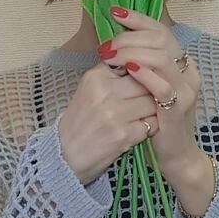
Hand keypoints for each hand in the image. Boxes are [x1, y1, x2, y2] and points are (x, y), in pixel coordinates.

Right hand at [56, 61, 163, 184]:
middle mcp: (106, 92)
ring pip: (152, 103)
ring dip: (152, 110)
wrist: (65, 154)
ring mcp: (116, 114)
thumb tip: (140, 63)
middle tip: (145, 101)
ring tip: (142, 116)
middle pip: (146, 83)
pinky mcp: (124, 135)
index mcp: (96, 76)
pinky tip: (140, 129)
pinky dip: (150, 127)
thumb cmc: (79, 121)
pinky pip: (152, 124)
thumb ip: (111, 75)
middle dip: (150, 92)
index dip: (142, 74)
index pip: (133, 64)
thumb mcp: (88, 89)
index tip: (140, 83)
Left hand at [100, 7, 201, 176]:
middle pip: (161, 39)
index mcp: (182, 63)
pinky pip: (163, 86)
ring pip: (162, 58)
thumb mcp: (149, 87)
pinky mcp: (178, 109)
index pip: (161, 30)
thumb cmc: (158, 119)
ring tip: (110, 56)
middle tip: (106, 46)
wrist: (175, 155)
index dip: (138, 19)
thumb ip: (140, 65)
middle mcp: (188, 72)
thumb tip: (114, 42)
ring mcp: (186, 90)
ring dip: (132, 53)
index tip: (114, 12)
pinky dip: (144, 74)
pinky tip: (127, 70)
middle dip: (129, 37)